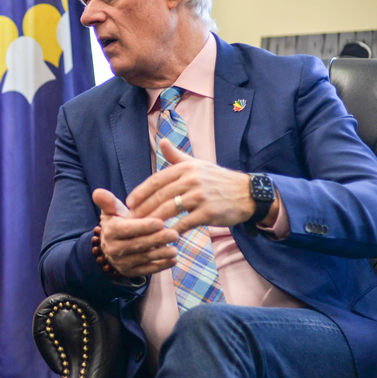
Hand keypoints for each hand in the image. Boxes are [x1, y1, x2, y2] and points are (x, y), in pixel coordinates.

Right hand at [92, 188, 177, 277]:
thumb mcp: (111, 211)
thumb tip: (98, 191)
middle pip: (138, 244)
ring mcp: (122, 262)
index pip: (127, 229)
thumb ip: (108, 201)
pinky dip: (160, 266)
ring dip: (161, 255)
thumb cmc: (118, 222)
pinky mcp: (130, 272)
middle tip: (174, 234)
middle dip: (157, 240)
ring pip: (144, 258)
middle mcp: (114, 249)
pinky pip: (147, 270)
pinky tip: (173, 261)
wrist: (112, 246)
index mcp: (110, 231)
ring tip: (175, 249)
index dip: (143, 226)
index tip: (160, 222)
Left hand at [126, 139, 254, 231]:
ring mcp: (200, 196)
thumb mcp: (197, 164)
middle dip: (143, 209)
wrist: (247, 194)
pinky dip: (173, 230)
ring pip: (169, 209)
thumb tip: (161, 141)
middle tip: (131, 220)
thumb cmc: (218, 179)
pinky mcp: (208, 212)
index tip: (129, 204)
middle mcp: (192, 179)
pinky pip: (184, 223)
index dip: (140, 193)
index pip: (156, 180)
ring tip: (143, 229)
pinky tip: (164, 236)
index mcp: (186, 168)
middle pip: (160, 196)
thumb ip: (176, 156)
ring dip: (154, 221)